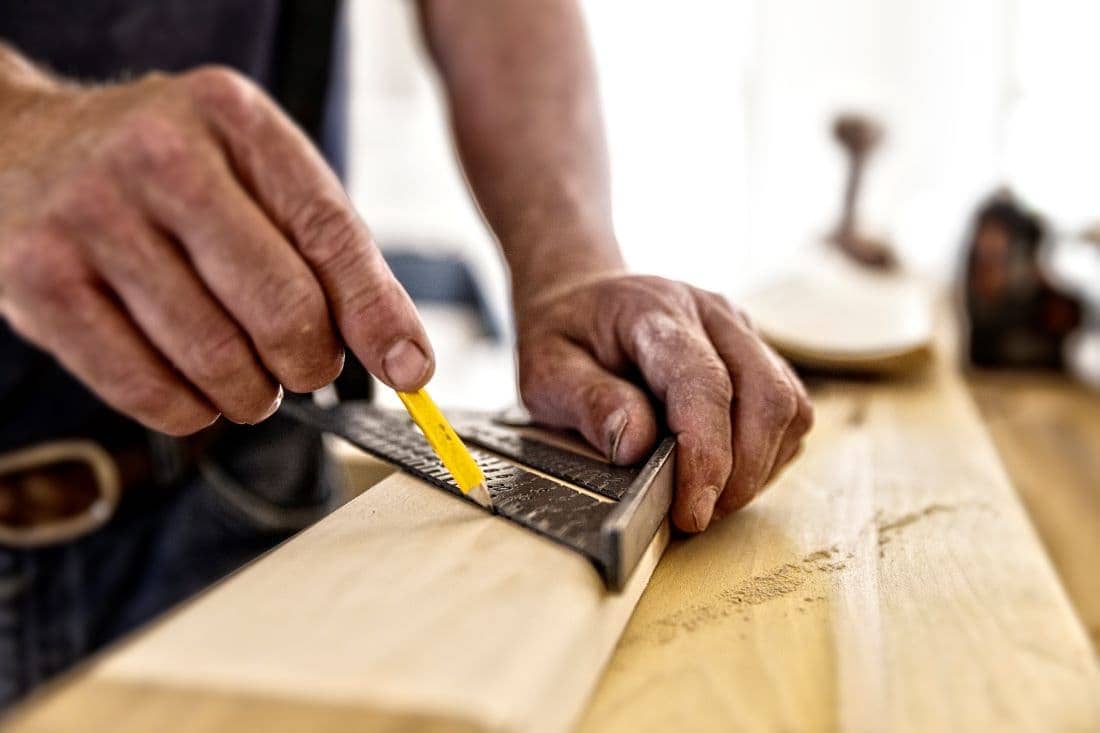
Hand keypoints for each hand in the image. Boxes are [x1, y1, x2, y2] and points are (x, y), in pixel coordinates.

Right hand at [0, 59, 432, 433]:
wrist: (23, 149)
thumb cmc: (167, 174)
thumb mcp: (255, 176)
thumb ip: (331, 255)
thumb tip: (407, 361)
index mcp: (232, 118)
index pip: (330, 234)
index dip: (378, 315)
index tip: (411, 370)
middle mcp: (158, 156)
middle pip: (281, 308)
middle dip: (310, 363)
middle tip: (304, 365)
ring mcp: (90, 217)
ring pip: (217, 360)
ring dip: (252, 394)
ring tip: (248, 376)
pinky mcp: (38, 281)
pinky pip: (147, 390)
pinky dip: (190, 410)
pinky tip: (195, 388)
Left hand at [515, 273, 812, 531]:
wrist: (584, 297)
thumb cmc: (565, 337)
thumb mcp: (546, 372)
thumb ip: (588, 404)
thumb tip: (637, 447)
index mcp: (655, 311)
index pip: (703, 383)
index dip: (707, 454)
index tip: (693, 511)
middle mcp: (712, 314)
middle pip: (764, 396)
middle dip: (741, 473)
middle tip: (697, 515)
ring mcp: (741, 331)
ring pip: (787, 405)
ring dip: (758, 467)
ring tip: (710, 497)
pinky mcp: (758, 354)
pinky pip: (789, 410)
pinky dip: (768, 454)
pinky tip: (725, 472)